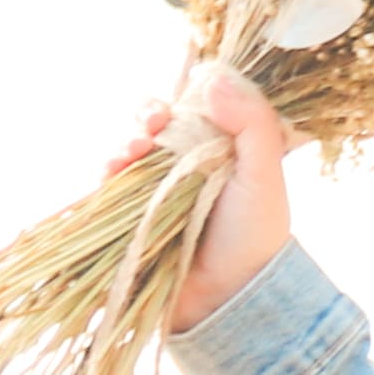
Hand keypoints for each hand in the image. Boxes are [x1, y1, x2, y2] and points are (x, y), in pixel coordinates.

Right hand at [117, 60, 299, 336]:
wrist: (228, 295)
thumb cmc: (254, 236)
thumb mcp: (265, 175)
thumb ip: (252, 124)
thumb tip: (214, 79)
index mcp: (220, 153)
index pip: (192, 111)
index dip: (178, 103)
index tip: (177, 106)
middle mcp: (186, 167)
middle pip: (154, 126)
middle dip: (146, 118)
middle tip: (151, 125)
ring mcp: (156, 190)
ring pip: (129, 150)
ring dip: (125, 143)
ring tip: (132, 152)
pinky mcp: (131, 214)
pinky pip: (110, 184)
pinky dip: (108, 171)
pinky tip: (114, 169)